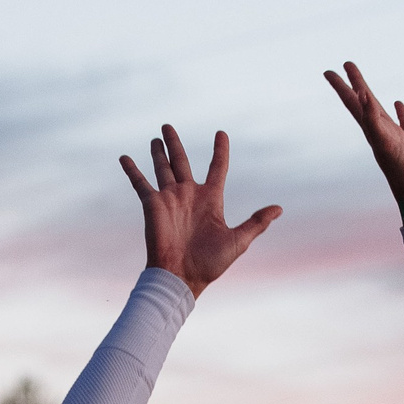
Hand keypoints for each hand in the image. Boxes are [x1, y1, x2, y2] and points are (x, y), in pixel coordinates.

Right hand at [120, 125, 280, 299]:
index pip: (217, 168)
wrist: (181, 277)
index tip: (221, 133)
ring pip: (162, 168)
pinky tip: (124, 157)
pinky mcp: (153, 205)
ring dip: (158, 152)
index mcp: (210, 199)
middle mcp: (189, 195)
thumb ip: (257, 223)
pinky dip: (132, 170)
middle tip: (167, 126)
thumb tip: (279, 209)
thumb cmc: (210, 263)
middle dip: (175, 144)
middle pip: (181, 162)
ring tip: (156, 137)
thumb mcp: (238, 241)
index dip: (220, 151)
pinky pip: (140, 183)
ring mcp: (170, 199)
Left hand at [323, 62, 403, 217]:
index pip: (353, 103)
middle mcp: (381, 132)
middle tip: (346, 64)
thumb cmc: (403, 174)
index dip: (342, 86)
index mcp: (372, 131)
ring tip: (365, 86)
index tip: (329, 71)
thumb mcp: (386, 145)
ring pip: (381, 111)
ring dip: (372, 97)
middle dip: (354, 83)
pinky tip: (398, 104)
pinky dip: (401, 112)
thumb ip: (373, 121)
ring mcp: (397, 137)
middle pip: (364, 103)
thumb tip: (361, 95)